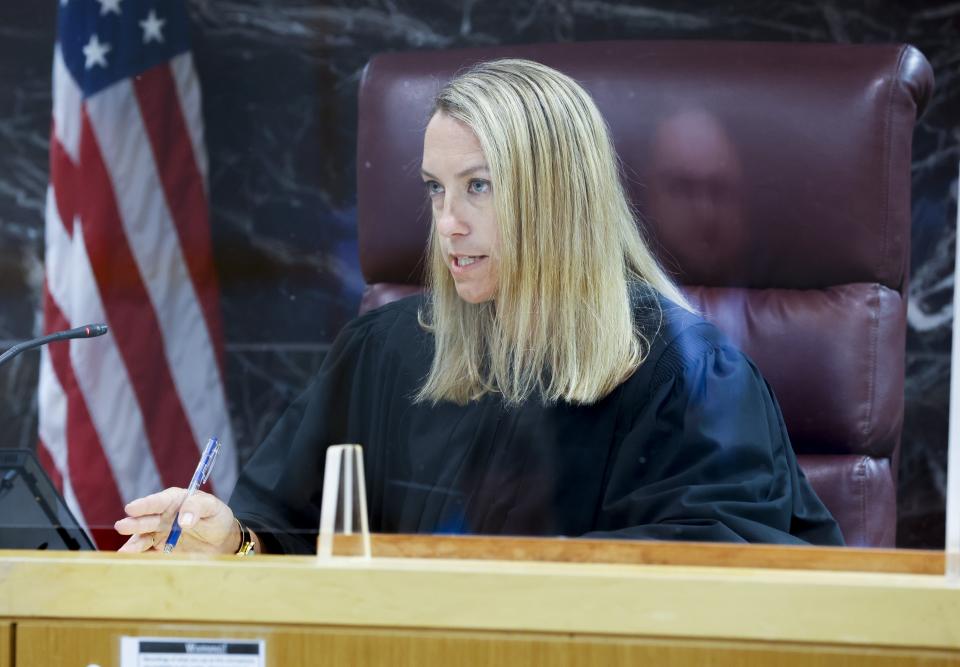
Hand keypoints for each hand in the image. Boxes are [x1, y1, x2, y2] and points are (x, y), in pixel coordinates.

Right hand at [114, 487, 238, 554]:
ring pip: (143, 538)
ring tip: (124, 552)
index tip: (132, 508)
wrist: (222, 539)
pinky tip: (132, 562)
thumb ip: (197, 507)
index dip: (145, 505)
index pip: (158, 502)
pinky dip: (140, 557)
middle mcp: (163, 516)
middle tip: (122, 526)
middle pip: (146, 520)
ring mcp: (160, 533)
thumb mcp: (212, 507)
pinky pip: (148, 553)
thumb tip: (183, 520)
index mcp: (174, 501)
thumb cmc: (216, 517)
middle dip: (134, 524)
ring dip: (133, 544)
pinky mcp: (161, 549)